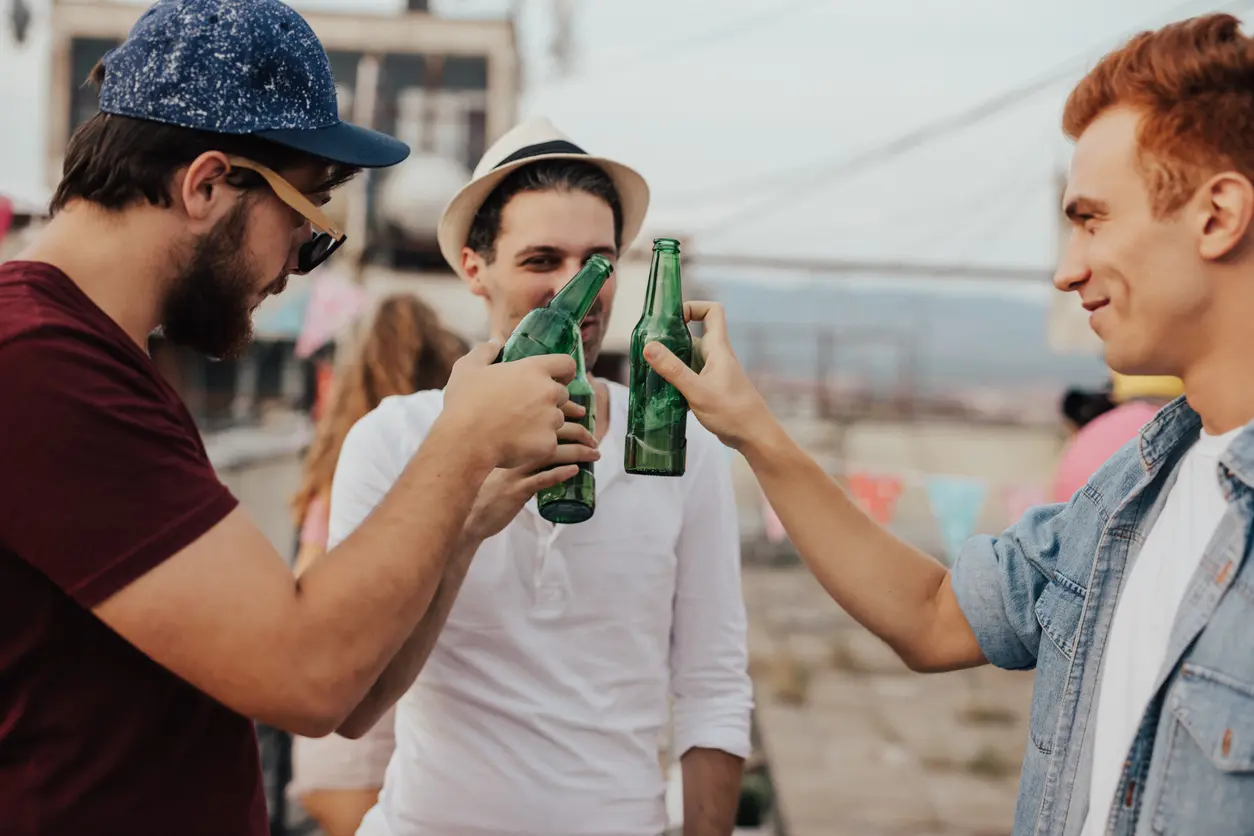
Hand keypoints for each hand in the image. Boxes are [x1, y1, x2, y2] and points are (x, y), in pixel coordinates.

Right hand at [440, 341, 580, 468]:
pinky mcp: (548, 443)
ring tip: (518, 427)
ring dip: (544, 422)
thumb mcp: (467, 368)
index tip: (559, 378)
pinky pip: (549, 442)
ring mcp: (550, 419)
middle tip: (526, 407)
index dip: (564, 371)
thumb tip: (495, 343)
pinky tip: (518, 444)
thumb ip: (485, 351)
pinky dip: (537, 444)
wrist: (465, 442)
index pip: (567, 364)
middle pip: (562, 394)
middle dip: (549, 400)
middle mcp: (548, 392)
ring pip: (556, 419)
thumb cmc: (465, 402)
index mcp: (533, 370)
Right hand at [464, 408, 599, 541]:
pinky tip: (575, 470)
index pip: (540, 421)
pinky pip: (541, 480)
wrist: (467, 516)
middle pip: (550, 433)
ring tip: (595, 454)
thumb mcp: (499, 467)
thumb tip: (540, 455)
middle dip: (577, 432)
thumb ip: (516, 458)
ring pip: (551, 454)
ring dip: (577, 452)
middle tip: (594, 438)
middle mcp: (512, 452)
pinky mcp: (516, 491)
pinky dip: (560, 473)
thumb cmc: (483, 492)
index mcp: (508, 442)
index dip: (563, 417)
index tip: (582, 417)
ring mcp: (514, 471)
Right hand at [643, 301, 773, 450]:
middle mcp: (717, 357)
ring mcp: (714, 374)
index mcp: (718, 348)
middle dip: (672, 341)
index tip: (672, 319)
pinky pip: (691, 378)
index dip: (693, 307)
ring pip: (689, 360)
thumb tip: (649, 346)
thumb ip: (673, 369)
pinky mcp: (711, 390)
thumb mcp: (697, 390)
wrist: (755, 437)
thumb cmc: (732, 412)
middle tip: (649, 351)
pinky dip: (678, 382)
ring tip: (651, 373)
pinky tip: (664, 394)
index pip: (712, 312)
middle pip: (693, 337)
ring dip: (672, 364)